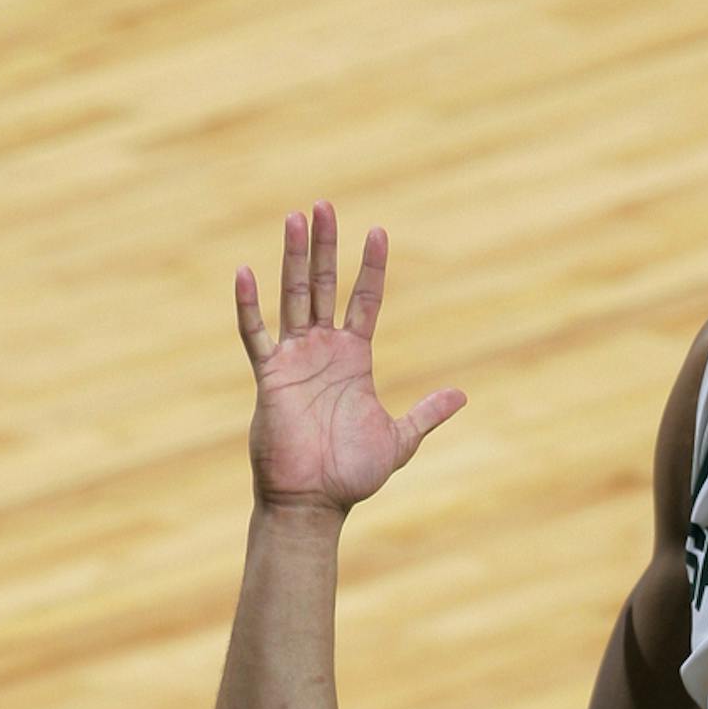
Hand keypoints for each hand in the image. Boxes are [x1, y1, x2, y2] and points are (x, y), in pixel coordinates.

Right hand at [236, 200, 464, 515]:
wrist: (315, 503)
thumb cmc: (351, 474)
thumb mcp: (398, 439)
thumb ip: (426, 414)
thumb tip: (461, 396)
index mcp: (354, 359)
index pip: (365, 300)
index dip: (371, 267)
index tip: (379, 231)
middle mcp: (323, 350)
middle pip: (323, 285)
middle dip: (325, 246)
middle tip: (325, 205)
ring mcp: (295, 359)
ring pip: (292, 296)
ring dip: (292, 258)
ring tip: (295, 217)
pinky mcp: (270, 377)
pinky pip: (255, 334)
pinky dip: (248, 305)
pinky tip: (245, 271)